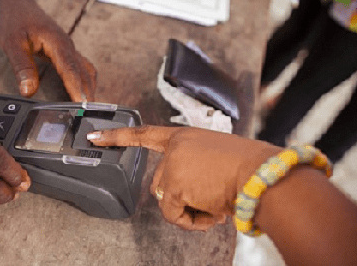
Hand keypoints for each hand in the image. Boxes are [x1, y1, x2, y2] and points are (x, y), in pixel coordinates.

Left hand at [0, 0, 95, 101]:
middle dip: (88, 94)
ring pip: (86, 71)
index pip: (71, 70)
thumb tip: (28, 90)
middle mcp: (67, 46)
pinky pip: (81, 68)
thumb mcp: (12, 44)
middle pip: (84, 73)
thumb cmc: (14, 20)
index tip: (83, 105)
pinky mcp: (65, 50)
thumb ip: (22, 67)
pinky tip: (81, 93)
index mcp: (57, 43)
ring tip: (89, 109)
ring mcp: (68, 48)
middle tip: (90, 115)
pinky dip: (84, 82)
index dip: (78, 89)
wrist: (16, 2)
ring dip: (89, 88)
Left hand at [88, 126, 281, 229]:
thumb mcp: (215, 158)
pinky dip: (192, 222)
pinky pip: (174, 214)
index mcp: (183, 137)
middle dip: (183, 198)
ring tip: (217, 206)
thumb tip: (179, 198)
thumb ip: (191, 169)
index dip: (118, 136)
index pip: (144, 134)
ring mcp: (171, 166)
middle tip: (212, 200)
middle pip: (161, 184)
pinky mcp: (173, 185)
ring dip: (191, 211)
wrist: (262, 174)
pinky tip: (213, 214)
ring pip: (168, 201)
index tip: (95, 136)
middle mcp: (173, 149)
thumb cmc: (248, 168)